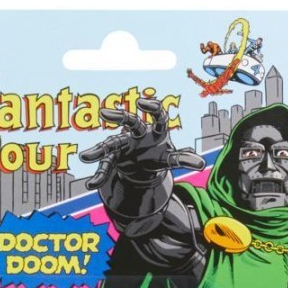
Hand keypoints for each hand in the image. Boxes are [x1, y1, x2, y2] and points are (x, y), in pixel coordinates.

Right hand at [79, 98, 204, 188]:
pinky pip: (107, 166)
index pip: (157, 115)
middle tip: (104, 113)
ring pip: (111, 144)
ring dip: (99, 151)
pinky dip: (100, 176)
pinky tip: (92, 184)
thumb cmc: (161, 155)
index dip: (151, 108)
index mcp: (156, 131)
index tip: (141, 103)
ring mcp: (124, 145)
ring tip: (86, 157)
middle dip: (118, 117)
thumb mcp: (172, 158)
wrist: (146, 165)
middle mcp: (138, 134)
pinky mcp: (116, 158)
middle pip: (129, 122)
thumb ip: (184, 158)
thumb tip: (201, 163)